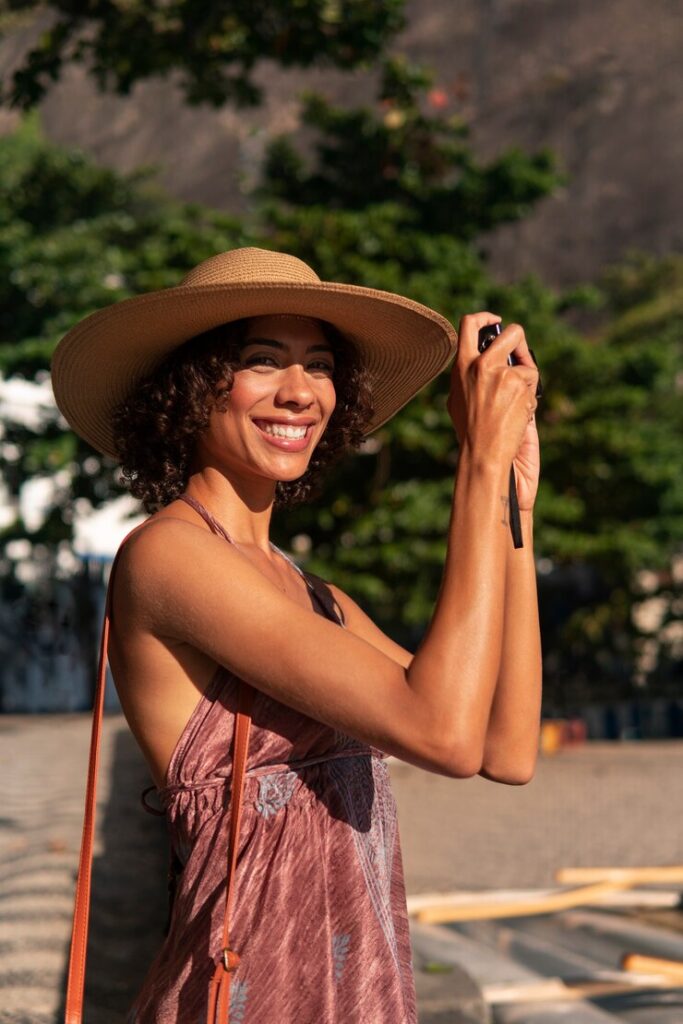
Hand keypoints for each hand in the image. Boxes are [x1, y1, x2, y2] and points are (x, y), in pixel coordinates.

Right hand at [447, 313, 539, 508]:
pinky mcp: (519, 385)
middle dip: (519, 341)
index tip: (496, 322)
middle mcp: (480, 365)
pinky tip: (518, 415)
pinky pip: (532, 383)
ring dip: (525, 382)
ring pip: (526, 366)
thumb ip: (470, 376)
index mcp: (461, 367)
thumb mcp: (459, 400)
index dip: (485, 318)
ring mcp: (502, 374)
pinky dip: (529, 398)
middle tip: (519, 359)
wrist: (483, 456)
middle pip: (511, 333)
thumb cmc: (471, 434)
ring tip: (513, 407)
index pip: (469, 325)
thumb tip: (487, 359)